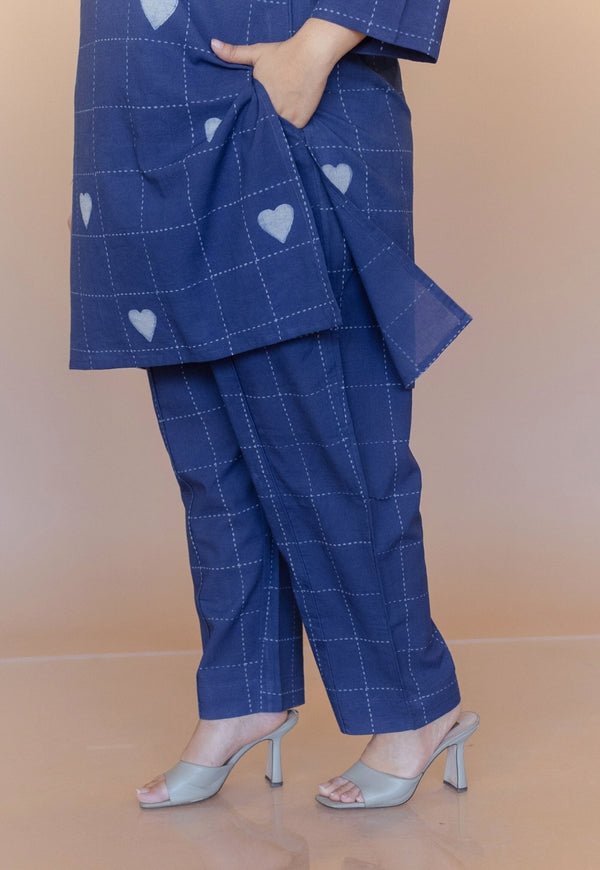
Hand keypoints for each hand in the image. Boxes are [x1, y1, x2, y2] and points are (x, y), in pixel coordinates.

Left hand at [211, 18, 363, 128]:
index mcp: (255, 97)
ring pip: (274, 130)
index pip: (245, 115)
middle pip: (260, 125)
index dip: (245, 118)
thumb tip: (212, 44)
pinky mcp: (298, 121)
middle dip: (258, 126)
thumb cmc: (284, 53)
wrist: (312, 54)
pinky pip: (290, 133)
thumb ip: (233, 53)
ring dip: (272, 131)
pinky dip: (287, 131)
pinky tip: (284, 130)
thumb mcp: (256, 53)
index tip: (244, 121)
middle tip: (255, 131)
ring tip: (267, 134)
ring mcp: (285, 117)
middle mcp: (269, 109)